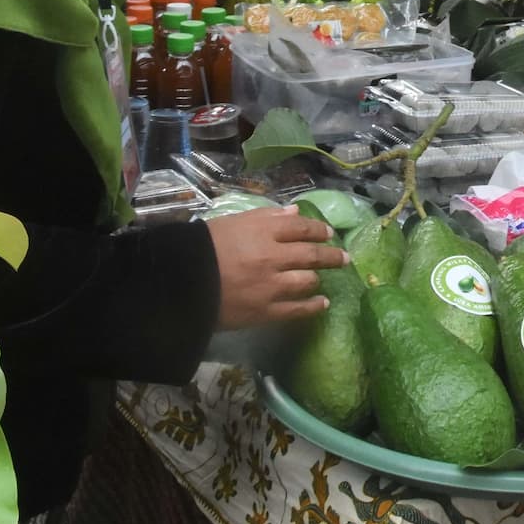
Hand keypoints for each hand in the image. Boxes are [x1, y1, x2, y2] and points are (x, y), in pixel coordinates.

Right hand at [207, 206, 349, 328]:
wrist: (179, 283)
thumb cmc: (203, 247)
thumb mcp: (232, 222)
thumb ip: (266, 217)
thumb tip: (296, 212)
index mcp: (263, 231)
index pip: (301, 227)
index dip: (318, 230)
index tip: (328, 233)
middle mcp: (273, 256)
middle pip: (311, 254)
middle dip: (331, 255)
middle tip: (344, 258)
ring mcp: (271, 286)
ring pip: (307, 280)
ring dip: (319, 279)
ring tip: (324, 280)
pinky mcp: (266, 311)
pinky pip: (297, 309)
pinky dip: (313, 306)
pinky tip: (322, 304)